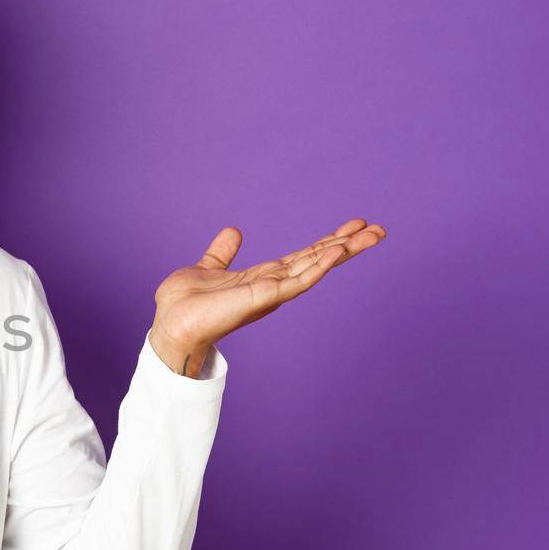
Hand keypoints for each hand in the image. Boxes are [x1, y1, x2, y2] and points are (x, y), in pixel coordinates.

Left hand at [149, 218, 387, 363]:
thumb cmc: (185, 304)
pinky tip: (337, 252)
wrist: (170, 324)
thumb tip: (234, 230)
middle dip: (347, 245)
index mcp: (261, 277)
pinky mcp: (263, 298)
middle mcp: (271, 285)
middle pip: (316, 261)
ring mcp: (270, 293)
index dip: (327, 241)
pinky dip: (318, 267)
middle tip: (379, 229)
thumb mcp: (208, 268)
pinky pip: (297, 281)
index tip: (353, 225)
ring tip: (370, 236)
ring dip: (342, 252)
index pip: (302, 256)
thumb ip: (222, 253)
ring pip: (315, 268)